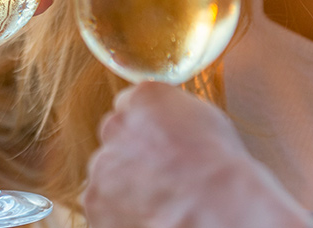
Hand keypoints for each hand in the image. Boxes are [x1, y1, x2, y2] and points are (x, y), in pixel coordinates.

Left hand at [84, 82, 312, 227]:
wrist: (211, 207)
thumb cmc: (218, 166)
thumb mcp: (205, 119)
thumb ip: (173, 114)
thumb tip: (170, 124)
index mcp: (144, 99)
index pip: (131, 104)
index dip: (146, 125)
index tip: (158, 140)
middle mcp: (116, 126)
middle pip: (116, 137)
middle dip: (131, 152)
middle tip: (159, 171)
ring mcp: (101, 165)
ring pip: (107, 172)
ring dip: (124, 182)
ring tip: (158, 197)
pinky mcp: (94, 202)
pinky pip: (104, 204)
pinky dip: (119, 211)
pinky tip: (149, 213)